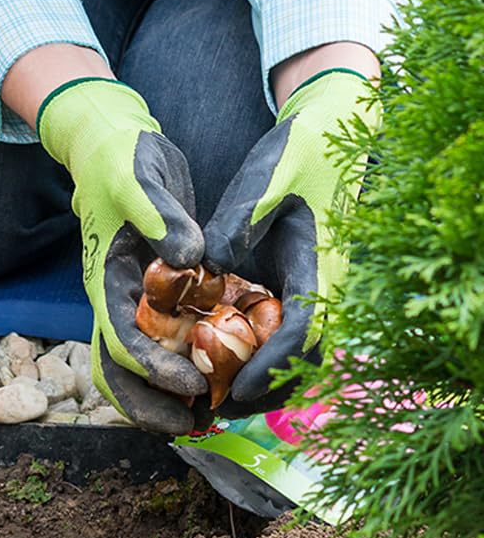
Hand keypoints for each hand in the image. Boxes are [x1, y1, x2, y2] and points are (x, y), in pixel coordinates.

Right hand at [38, 78, 207, 433]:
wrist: (111, 143)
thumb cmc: (122, 158)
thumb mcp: (140, 178)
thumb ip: (161, 216)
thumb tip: (188, 258)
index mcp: (105, 278)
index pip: (120, 340)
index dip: (153, 370)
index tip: (192, 384)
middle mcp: (115, 297)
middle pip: (118, 369)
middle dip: (149, 404)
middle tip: (193, 425)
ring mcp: (132, 297)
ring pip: (137, 365)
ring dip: (163, 396)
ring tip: (205, 417)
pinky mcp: (155, 291)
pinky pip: (165, 341)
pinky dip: (185, 364)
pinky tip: (218, 375)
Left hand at [203, 68, 379, 409]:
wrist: (329, 131)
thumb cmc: (297, 153)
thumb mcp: (263, 180)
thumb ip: (237, 223)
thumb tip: (207, 265)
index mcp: (321, 266)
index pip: (304, 333)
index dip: (272, 366)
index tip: (236, 389)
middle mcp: (325, 285)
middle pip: (304, 359)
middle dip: (264, 388)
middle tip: (214, 406)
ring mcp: (316, 286)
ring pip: (298, 352)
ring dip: (262, 377)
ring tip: (211, 394)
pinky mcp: (301, 280)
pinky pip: (287, 330)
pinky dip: (259, 351)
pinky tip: (218, 356)